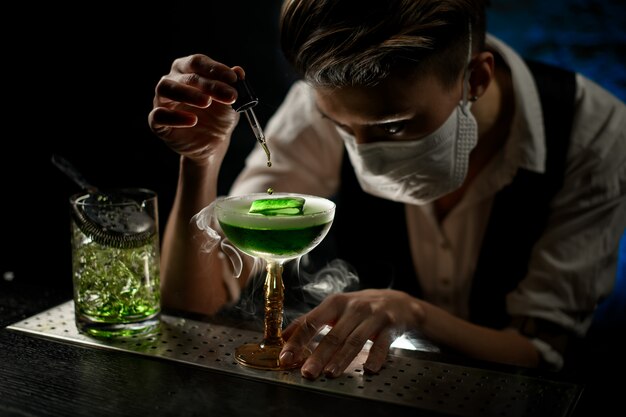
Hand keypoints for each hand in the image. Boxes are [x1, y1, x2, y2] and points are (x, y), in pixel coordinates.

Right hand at [148, 54, 241, 163]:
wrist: (213, 142)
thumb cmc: (218, 115)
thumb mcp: (230, 102)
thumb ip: (233, 86)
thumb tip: (239, 71)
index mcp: (187, 70)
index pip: (198, 62)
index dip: (215, 68)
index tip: (233, 78)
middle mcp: (171, 81)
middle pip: (186, 76)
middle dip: (210, 85)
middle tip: (230, 96)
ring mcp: (162, 100)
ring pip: (166, 88)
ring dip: (187, 94)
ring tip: (207, 103)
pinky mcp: (157, 121)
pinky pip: (159, 115)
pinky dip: (175, 117)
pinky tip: (192, 120)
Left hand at [279, 289, 423, 378]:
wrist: (399, 302)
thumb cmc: (361, 307)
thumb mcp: (336, 308)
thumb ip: (312, 320)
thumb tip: (284, 335)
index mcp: (335, 303)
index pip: (311, 322)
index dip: (297, 340)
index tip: (286, 357)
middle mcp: (353, 307)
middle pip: (333, 335)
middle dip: (318, 355)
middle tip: (307, 372)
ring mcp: (372, 316)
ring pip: (355, 340)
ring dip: (342, 358)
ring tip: (331, 373)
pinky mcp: (390, 325)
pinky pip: (382, 343)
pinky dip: (375, 357)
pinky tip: (368, 369)